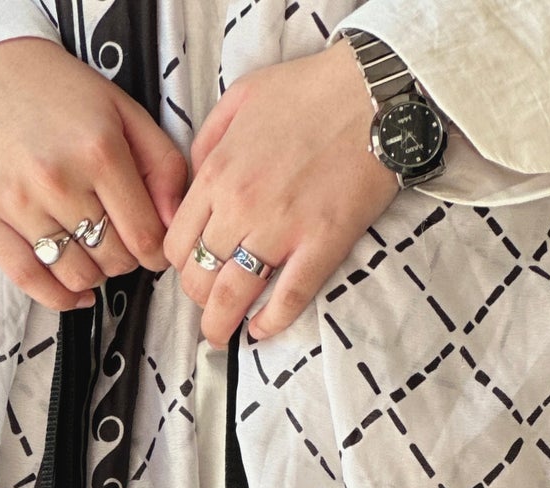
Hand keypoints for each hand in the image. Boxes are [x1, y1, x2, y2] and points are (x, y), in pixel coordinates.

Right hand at [0, 38, 188, 311]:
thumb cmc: (63, 93)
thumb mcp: (126, 113)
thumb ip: (162, 167)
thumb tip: (176, 225)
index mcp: (99, 151)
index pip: (145, 237)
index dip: (158, 253)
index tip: (154, 248)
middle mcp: (58, 179)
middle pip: (113, 260)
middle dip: (126, 258)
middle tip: (119, 240)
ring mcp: (19, 202)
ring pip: (76, 276)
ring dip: (95, 275)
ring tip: (94, 253)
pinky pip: (29, 280)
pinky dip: (59, 297)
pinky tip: (76, 292)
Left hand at [164, 40, 398, 347]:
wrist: (372, 94)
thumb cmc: (310, 91)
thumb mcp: (239, 98)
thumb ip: (208, 142)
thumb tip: (195, 181)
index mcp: (217, 173)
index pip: (177, 241)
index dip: (180, 263)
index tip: (191, 268)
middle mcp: (242, 206)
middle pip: (199, 276)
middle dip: (197, 297)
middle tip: (207, 303)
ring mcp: (282, 230)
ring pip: (233, 295)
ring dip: (221, 324)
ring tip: (221, 335)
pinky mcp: (321, 245)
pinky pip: (287, 299)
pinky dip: (270, 323)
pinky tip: (260, 331)